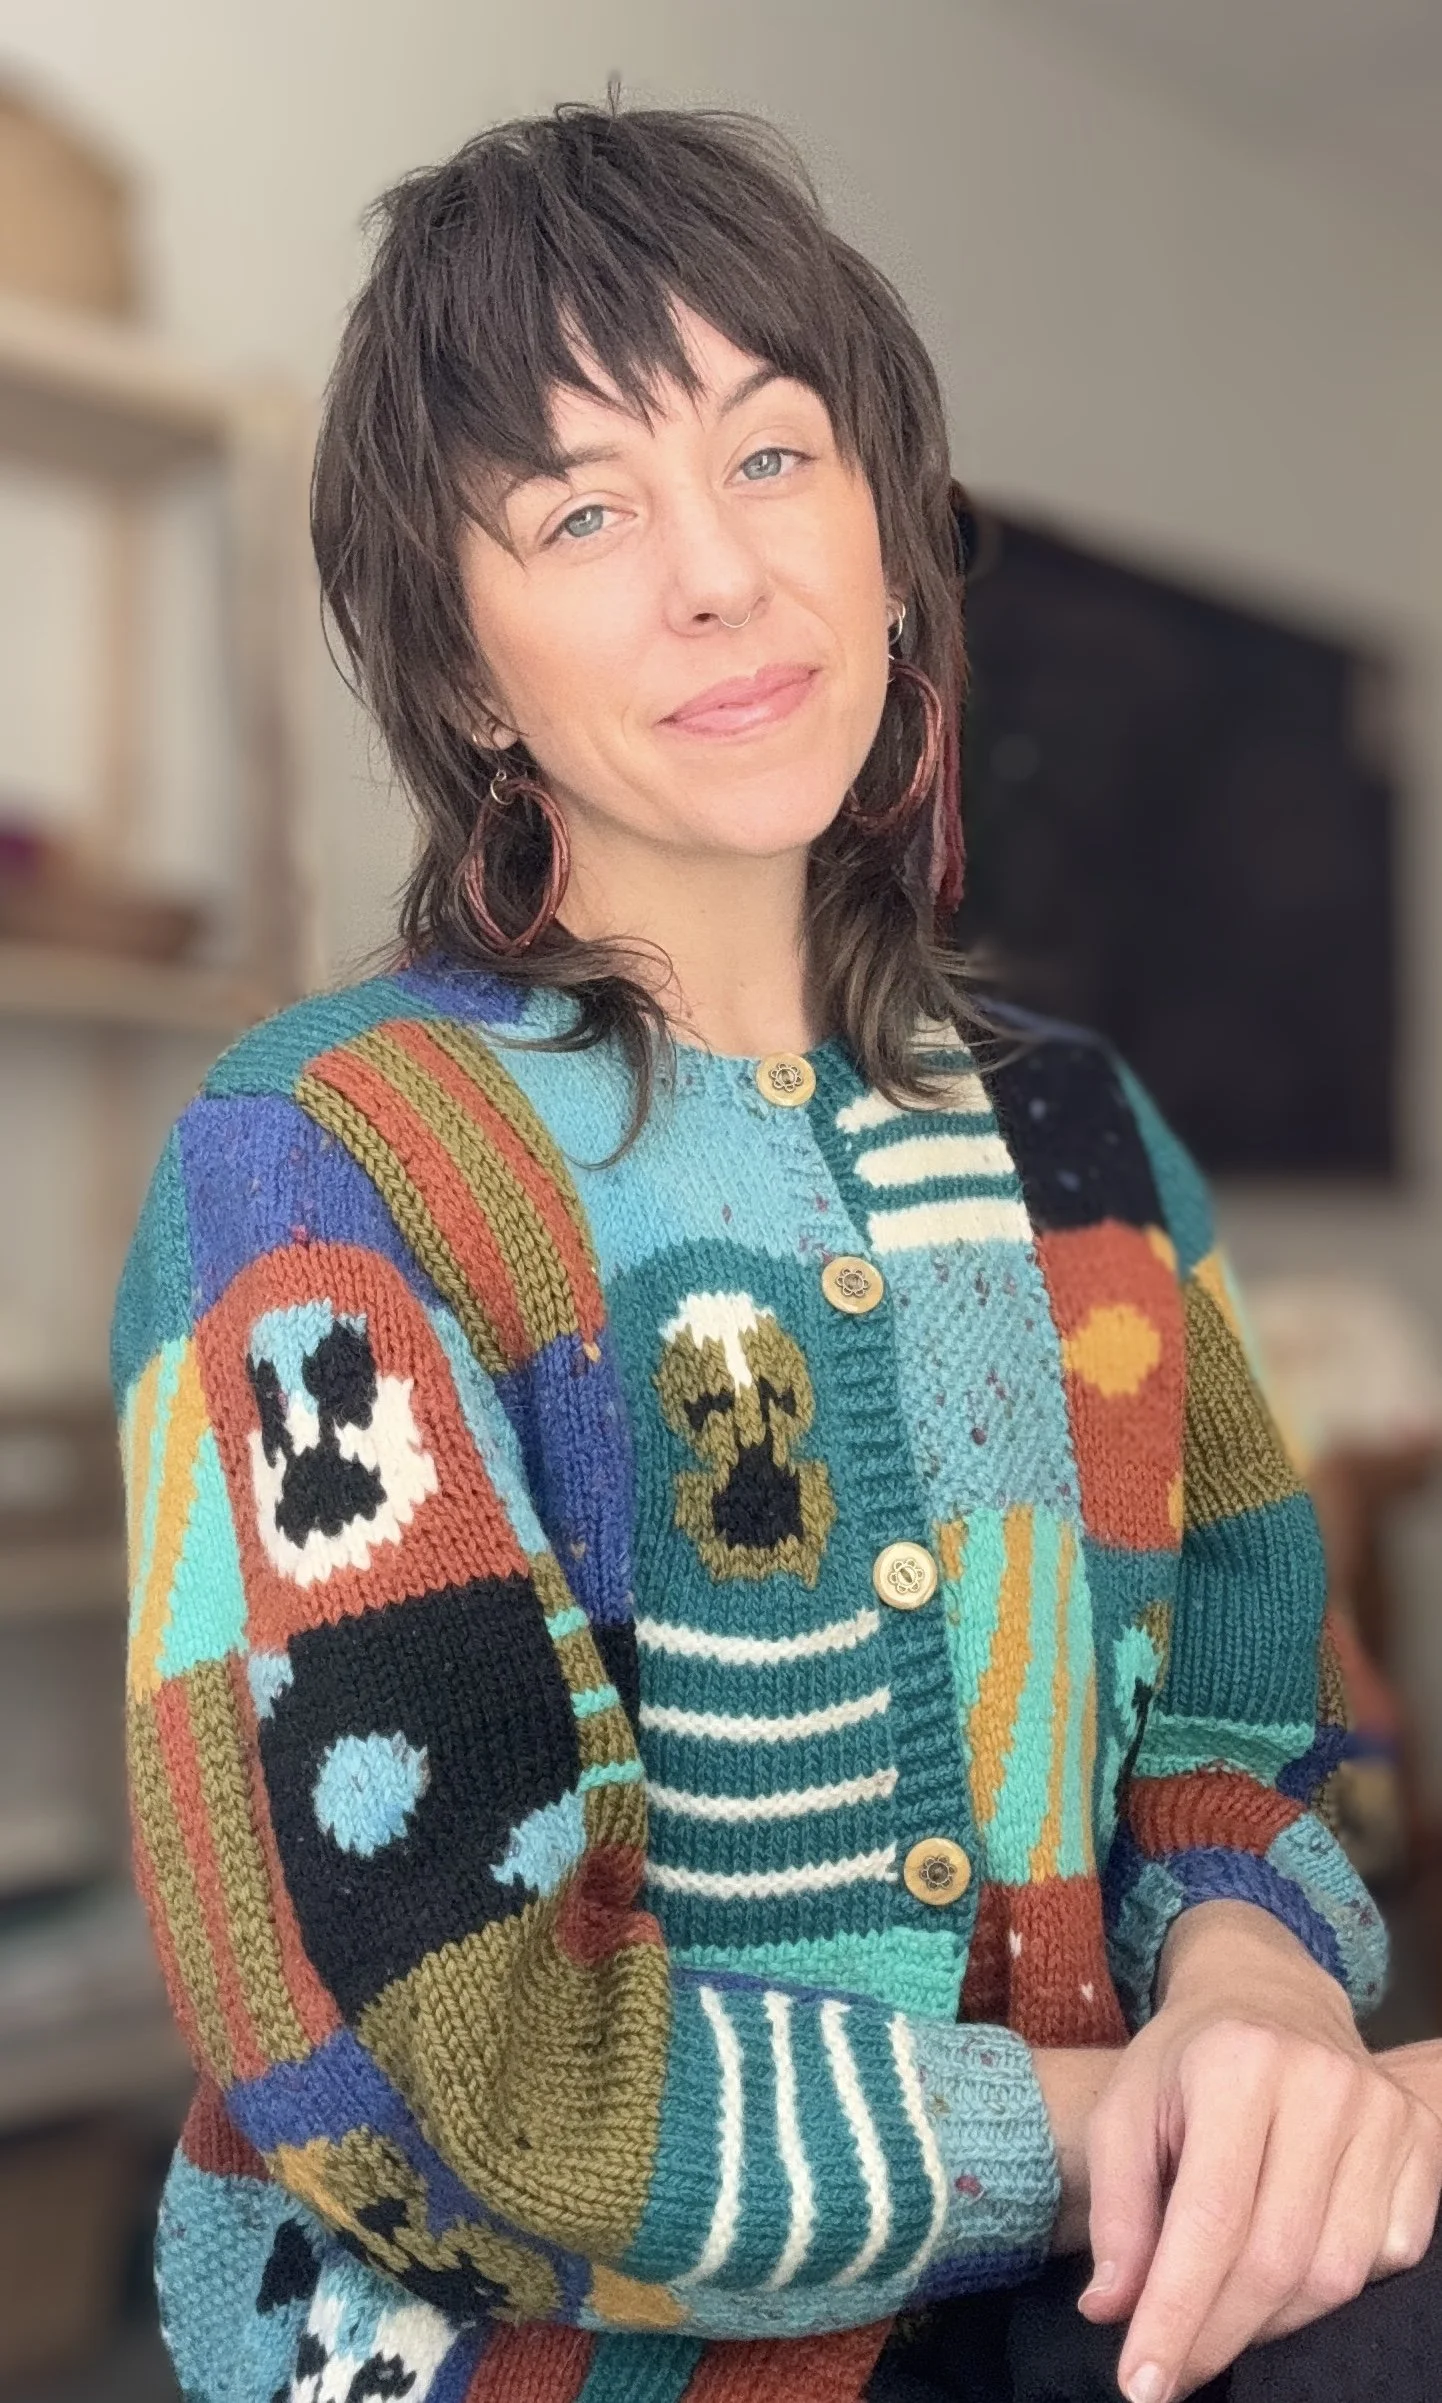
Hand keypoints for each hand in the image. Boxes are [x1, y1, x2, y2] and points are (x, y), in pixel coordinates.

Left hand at [1077, 1902, 1441, 2402]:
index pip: (1210, 2219)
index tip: (1142, 2386)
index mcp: (1237, 2063)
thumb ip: (1116, 2209)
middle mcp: (1321, 2084)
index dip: (1176, 2313)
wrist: (1269, 1996)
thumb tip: (1110, 2311)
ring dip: (1270, 2323)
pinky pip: (1386, 2258)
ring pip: (1335, 2272)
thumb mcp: (1124, 2108)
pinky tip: (1284, 2279)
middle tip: (1173, 2374)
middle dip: (1218, 2334)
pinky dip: (1330, 2291)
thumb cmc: (1186, 2061)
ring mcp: (1382, 2113)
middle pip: (1275, 2257)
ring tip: (1219, 2325)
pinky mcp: (1422, 2142)